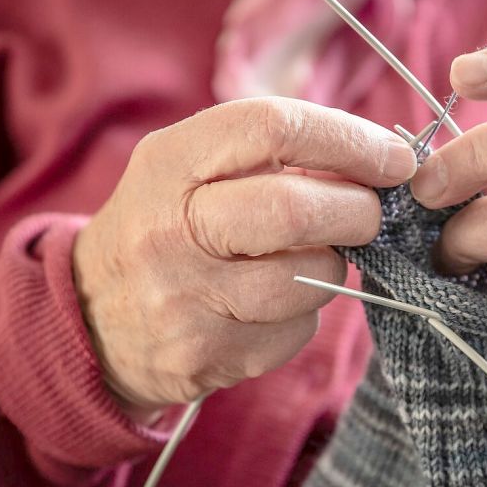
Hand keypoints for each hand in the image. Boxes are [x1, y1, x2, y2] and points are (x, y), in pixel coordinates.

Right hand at [73, 97, 414, 420]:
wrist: (92, 320)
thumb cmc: (168, 226)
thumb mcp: (191, 168)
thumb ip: (272, 155)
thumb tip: (382, 161)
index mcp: (169, 163)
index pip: (273, 129)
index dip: (349, 140)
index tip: (394, 158)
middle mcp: (169, 230)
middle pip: (295, 211)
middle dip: (358, 211)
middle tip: (371, 213)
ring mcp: (185, 300)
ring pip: (308, 279)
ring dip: (334, 265)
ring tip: (311, 257)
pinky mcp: (206, 357)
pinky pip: (297, 331)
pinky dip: (307, 314)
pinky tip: (276, 304)